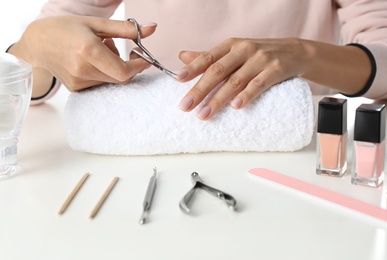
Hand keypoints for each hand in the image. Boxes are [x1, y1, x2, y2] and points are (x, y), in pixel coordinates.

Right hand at [10, 16, 156, 93]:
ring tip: (101, 51)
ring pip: (112, 81)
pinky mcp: (76, 89)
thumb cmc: (67, 29)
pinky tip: (93, 61)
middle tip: (123, 49)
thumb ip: (126, 28)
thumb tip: (153, 28)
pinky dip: (104, 73)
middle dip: (128, 66)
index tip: (142, 57)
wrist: (38, 43)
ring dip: (114, 68)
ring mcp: (78, 82)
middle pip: (121, 78)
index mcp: (88, 50)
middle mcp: (82, 69)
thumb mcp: (96, 23)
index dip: (138, 66)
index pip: (124, 71)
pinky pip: (101, 84)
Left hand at [176, 38, 307, 119]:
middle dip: (200, 90)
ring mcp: (261, 59)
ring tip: (204, 114)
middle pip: (218, 71)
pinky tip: (236, 106)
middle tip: (186, 106)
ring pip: (235, 81)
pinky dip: (247, 95)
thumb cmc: (259, 54)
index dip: (192, 68)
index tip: (178, 80)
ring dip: (218, 99)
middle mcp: (244, 49)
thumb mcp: (234, 52)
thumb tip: (182, 57)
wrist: (295, 52)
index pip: (208, 57)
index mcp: (231, 45)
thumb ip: (210, 57)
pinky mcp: (276, 69)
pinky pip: (259, 84)